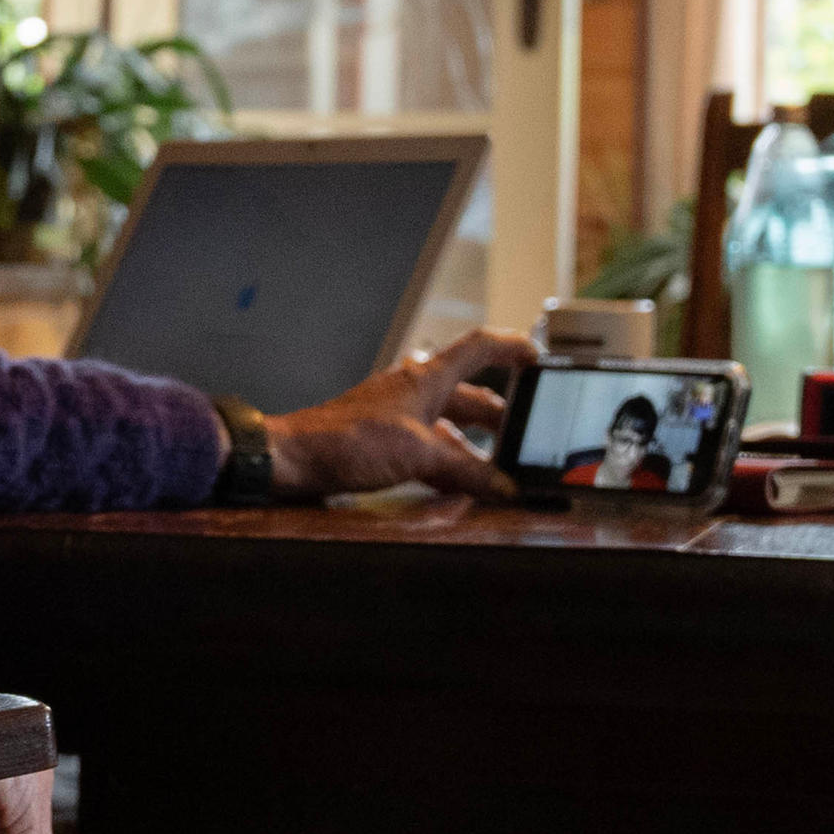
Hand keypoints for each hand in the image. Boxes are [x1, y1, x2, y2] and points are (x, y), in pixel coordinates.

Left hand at [268, 326, 533, 500]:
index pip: (479, 348)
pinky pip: (430, 446)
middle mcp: (416, 391)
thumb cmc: (348, 441)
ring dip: (476, 445)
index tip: (539, 358)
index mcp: (427, 378)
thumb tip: (505, 486)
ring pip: (450, 425)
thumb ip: (466, 470)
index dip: (512, 347)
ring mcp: (399, 415)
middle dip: (501, 416)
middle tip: (527, 437)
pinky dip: (450, 462)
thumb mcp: (419, 454)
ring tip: (501, 469)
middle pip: (470, 395)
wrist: (294, 458)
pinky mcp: (385, 441)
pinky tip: (459, 482)